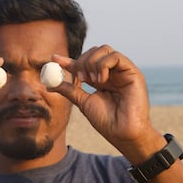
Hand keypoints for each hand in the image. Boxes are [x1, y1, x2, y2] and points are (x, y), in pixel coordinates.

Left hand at [53, 45, 162, 159]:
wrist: (122, 133)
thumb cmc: (106, 121)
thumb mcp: (82, 102)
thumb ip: (69, 90)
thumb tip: (49, 85)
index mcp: (100, 80)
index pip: (83, 64)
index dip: (68, 60)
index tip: (53, 58)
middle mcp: (111, 73)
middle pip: (93, 52)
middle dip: (82, 62)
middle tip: (80, 78)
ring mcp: (122, 71)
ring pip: (103, 50)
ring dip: (92, 63)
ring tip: (92, 81)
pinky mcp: (132, 72)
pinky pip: (115, 56)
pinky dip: (103, 64)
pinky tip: (102, 80)